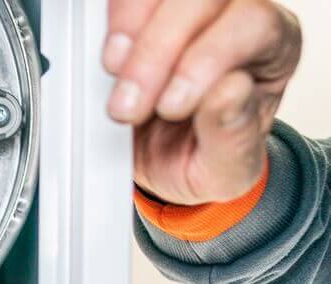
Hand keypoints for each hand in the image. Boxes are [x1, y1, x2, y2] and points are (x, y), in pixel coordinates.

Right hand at [104, 0, 301, 204]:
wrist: (165, 163)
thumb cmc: (204, 158)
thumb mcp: (226, 167)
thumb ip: (232, 134)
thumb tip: (230, 92)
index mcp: (273, 47)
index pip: (252, 24)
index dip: (208, 58)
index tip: (170, 105)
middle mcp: (234, 15)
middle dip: (157, 49)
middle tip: (129, 104)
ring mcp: (187, 8)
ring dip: (131, 29)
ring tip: (114, 76)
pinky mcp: (147, 10)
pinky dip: (114, 19)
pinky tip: (109, 58)